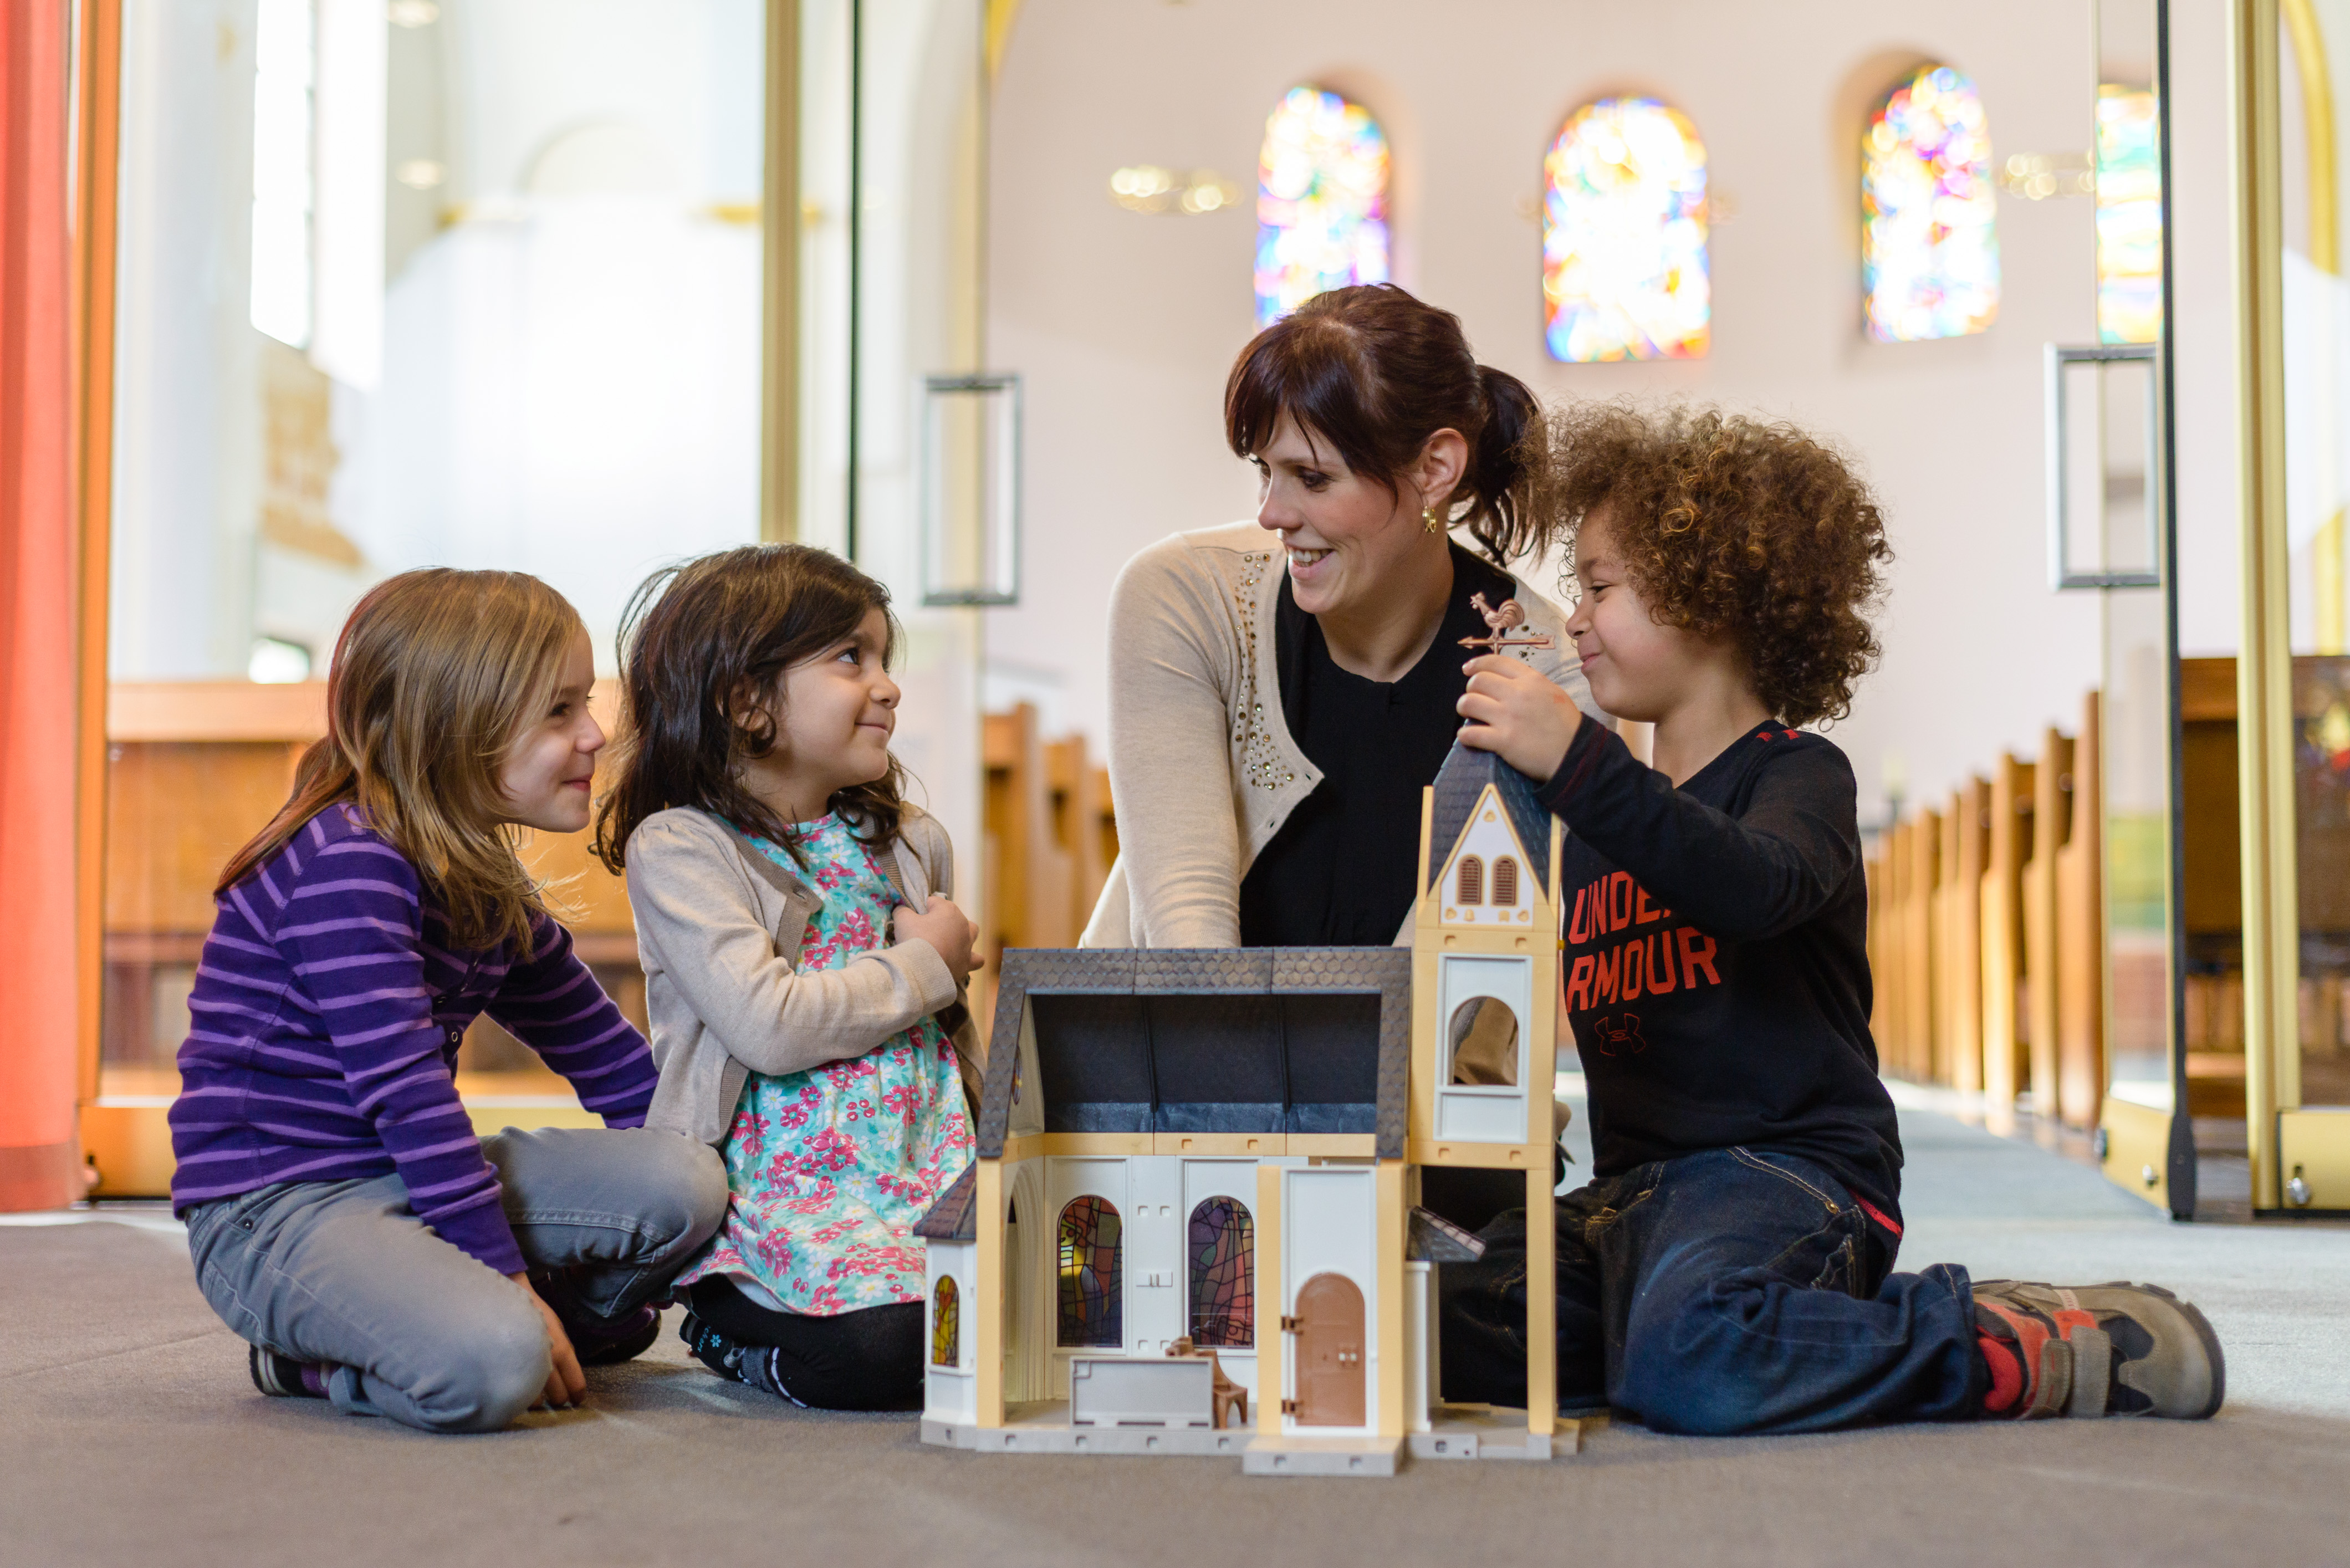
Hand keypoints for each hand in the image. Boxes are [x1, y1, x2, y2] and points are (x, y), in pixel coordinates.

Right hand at [510, 1272, 586, 1409]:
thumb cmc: (535, 1314)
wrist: (505, 1304)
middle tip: (556, 1396)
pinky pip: (516, 1394)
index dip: (577, 1394)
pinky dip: (519, 1395)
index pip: (576, 1383)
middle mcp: (545, 1363)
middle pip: (558, 1397)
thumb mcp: (557, 1329)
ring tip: (534, 1391)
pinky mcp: (506, 1373)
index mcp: (561, 1351)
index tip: (577, 1399)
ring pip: (535, 1401)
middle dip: (559, 1399)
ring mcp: (525, 1369)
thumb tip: (570, 1375)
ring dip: (536, 1399)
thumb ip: (565, 1352)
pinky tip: (518, 1388)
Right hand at [894, 894, 979, 985]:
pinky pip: (977, 959)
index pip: (933, 902)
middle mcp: (964, 925)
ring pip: (972, 933)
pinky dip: (970, 959)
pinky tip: (961, 960)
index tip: (912, 920)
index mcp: (949, 910)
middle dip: (942, 921)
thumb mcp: (902, 920)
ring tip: (947, 943)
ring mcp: (968, 944)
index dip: (921, 909)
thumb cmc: (914, 940)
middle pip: (953, 916)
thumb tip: (902, 909)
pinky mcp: (968, 962)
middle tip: (925, 933)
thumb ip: (902, 910)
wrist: (923, 970)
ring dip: (962, 936)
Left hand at [1457, 654, 1582, 781]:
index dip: (1477, 664)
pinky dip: (1465, 736)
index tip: (1468, 669)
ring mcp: (1509, 717)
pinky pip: (1471, 733)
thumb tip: (1506, 681)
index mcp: (1531, 680)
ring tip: (1469, 716)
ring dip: (1464, 709)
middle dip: (1471, 689)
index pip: (1496, 662)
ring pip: (1469, 703)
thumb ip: (1529, 684)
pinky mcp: (1503, 740)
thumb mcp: (1553, 692)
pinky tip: (1469, 737)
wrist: (1575, 754)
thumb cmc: (1566, 725)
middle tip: (1474, 700)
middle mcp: (1518, 694)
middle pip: (1477, 681)